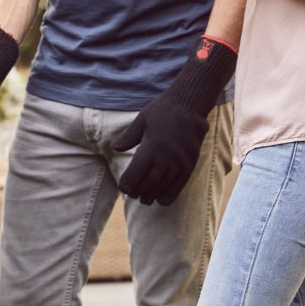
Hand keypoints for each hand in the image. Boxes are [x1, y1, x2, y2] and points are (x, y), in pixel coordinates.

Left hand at [112, 37, 236, 204]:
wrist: (189, 107)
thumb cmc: (162, 111)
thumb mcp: (141, 121)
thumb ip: (128, 137)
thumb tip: (115, 148)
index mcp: (149, 149)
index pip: (133, 177)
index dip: (126, 185)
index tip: (123, 187)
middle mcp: (164, 160)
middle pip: (146, 186)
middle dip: (137, 192)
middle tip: (132, 193)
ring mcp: (178, 164)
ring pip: (161, 189)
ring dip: (151, 196)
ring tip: (144, 198)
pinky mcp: (189, 166)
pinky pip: (178, 188)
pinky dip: (167, 196)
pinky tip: (160, 199)